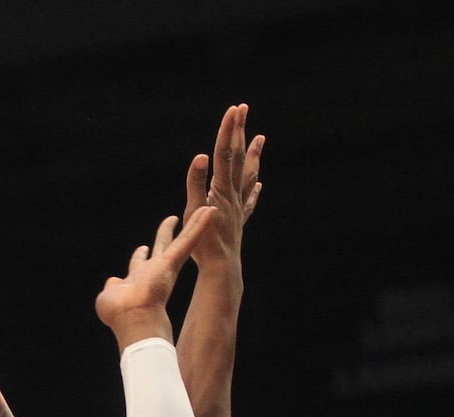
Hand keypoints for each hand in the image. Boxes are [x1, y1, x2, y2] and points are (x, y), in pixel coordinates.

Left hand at [96, 208, 217, 349]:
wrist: (134, 319)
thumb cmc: (120, 314)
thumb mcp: (110, 296)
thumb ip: (113, 287)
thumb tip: (113, 282)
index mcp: (137, 280)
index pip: (140, 264)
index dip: (140, 255)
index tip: (142, 248)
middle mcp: (155, 272)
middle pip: (163, 247)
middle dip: (166, 233)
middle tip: (172, 219)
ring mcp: (167, 266)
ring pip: (184, 240)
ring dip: (194, 224)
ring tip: (206, 208)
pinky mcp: (174, 261)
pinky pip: (189, 239)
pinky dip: (200, 224)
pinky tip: (210, 210)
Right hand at [184, 104, 263, 267]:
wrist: (222, 269)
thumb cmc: (203, 244)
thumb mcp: (193, 211)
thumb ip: (196, 183)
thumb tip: (201, 156)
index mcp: (221, 189)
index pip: (224, 153)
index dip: (229, 130)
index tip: (234, 109)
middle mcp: (233, 194)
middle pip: (237, 157)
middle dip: (239, 132)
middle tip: (243, 109)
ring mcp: (238, 207)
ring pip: (248, 175)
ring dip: (253, 155)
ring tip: (260, 138)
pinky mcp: (239, 220)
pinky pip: (249, 200)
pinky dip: (254, 189)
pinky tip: (259, 184)